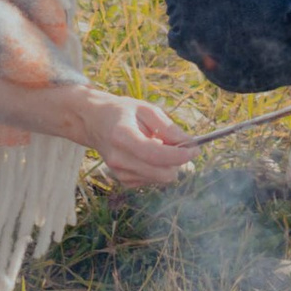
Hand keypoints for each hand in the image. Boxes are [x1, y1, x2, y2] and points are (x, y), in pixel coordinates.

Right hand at [71, 90, 199, 186]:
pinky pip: (153, 181)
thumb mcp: (146, 109)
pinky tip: (148, 154)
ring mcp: (119, 173)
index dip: (179, 155)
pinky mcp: (123, 181)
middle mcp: (119, 158)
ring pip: (160, 179)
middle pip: (161, 173)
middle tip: (180, 144)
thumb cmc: (123, 112)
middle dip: (177, 161)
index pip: (155, 154)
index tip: (195, 148)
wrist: (95, 123)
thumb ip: (168, 126)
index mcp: (122, 136)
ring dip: (168, 165)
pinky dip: (158, 169)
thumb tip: (189, 143)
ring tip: (157, 144)